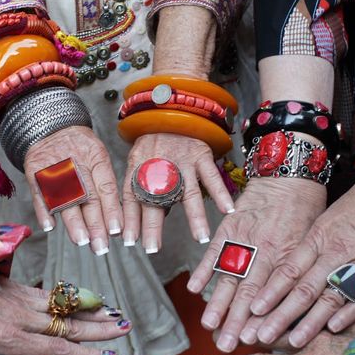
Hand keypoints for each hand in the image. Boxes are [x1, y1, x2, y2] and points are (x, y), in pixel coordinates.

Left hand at [0, 268, 129, 354]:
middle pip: (68, 327)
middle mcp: (19, 318)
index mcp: (5, 336)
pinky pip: (51, 295)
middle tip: (126, 330)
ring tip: (116, 315)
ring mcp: (19, 300)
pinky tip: (84, 299)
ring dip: (92, 312)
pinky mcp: (14, 287)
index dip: (83, 354)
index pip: (53, 348)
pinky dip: (71, 299)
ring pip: (64, 309)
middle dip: (100, 330)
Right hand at [25, 126, 121, 255]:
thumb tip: (116, 218)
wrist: (49, 124)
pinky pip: (39, 193)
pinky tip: (50, 226)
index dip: (111, 210)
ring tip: (82, 241)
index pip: (106, 187)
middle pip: (87, 197)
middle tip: (100, 246)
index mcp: (96, 157)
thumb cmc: (80, 146)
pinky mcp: (34, 172)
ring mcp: (53, 167)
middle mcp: (75, 162)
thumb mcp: (98, 155)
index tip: (116, 231)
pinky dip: (44, 210)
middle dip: (95, 224)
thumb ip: (105, 183)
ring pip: (65, 198)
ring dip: (73, 221)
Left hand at [121, 133, 234, 252]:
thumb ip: (145, 189)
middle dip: (152, 226)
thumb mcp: (140, 160)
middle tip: (152, 248)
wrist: (169, 107)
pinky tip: (227, 209)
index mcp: (139, 169)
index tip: (127, 240)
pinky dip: (220, 193)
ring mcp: (181, 162)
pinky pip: (211, 176)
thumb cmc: (154, 139)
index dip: (129, 220)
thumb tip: (148, 220)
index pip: (131, 198)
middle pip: (155, 201)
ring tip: (200, 238)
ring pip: (188, 192)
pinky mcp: (199, 154)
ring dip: (195, 217)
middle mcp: (159, 167)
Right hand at [187, 178, 325, 351]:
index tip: (252, 342)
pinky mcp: (230, 226)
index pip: (273, 295)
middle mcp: (266, 252)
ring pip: (231, 276)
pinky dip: (204, 269)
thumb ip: (302, 272)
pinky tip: (195, 288)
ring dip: (218, 302)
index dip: (261, 319)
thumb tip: (299, 304)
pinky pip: (216, 251)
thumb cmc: (307, 209)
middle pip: (249, 292)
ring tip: (208, 325)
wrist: (290, 173)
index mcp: (288, 258)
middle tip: (226, 345)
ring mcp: (246, 239)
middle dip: (236, 321)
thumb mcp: (313, 242)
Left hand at [249, 162, 354, 347]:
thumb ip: (307, 249)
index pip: (289, 270)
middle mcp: (335, 253)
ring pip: (330, 299)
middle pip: (304, 290)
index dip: (271, 292)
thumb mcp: (324, 220)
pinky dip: (347, 314)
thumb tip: (284, 275)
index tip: (253, 309)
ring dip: (310, 323)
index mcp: (318, 238)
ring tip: (293, 341)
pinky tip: (332, 328)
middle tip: (261, 335)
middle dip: (281, 315)